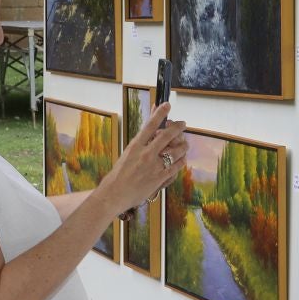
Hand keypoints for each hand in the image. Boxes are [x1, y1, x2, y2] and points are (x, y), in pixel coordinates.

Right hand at [99, 102, 187, 216]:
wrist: (114, 194)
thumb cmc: (118, 174)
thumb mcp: (127, 153)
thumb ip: (140, 141)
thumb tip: (150, 129)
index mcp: (135, 146)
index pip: (150, 125)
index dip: (160, 113)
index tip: (167, 105)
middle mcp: (146, 154)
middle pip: (167, 136)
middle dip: (178, 127)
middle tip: (183, 123)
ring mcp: (154, 167)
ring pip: (176, 151)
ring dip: (183, 145)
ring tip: (184, 144)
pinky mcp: (160, 178)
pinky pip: (176, 167)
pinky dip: (181, 161)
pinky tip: (182, 159)